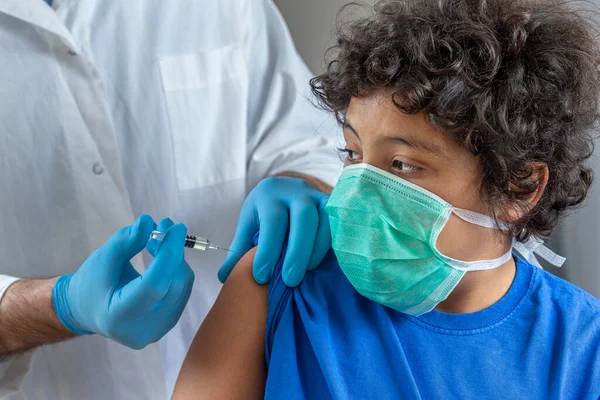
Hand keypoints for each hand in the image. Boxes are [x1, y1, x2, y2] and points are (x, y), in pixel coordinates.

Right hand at [52, 215, 194, 348]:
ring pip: (182, 286)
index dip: (168, 254)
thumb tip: (149, 222)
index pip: (154, 285)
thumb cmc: (91, 283)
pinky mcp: (169, 323)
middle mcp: (144, 330)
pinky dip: (175, 270)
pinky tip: (162, 258)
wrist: (87, 310)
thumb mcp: (102, 259)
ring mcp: (159, 330)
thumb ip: (125, 241)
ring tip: (159, 240)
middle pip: (172, 285)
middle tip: (163, 226)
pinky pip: (182, 291)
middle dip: (172, 251)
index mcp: (120, 317)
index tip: (176, 228)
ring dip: (176, 258)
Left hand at [219, 176, 330, 286]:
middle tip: (290, 281)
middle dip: (297, 252)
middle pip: (303, 219)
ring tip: (308, 272)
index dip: (267, 251)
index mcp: (270, 195)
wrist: (285, 187)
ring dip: (318, 248)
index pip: (272, 223)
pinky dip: (332, 242)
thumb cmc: (265, 212)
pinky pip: (337, 222)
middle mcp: (296, 191)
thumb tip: (225, 277)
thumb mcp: (249, 225)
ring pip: (325, 219)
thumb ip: (240, 250)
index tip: (261, 277)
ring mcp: (317, 195)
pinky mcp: (332, 203)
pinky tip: (324, 262)